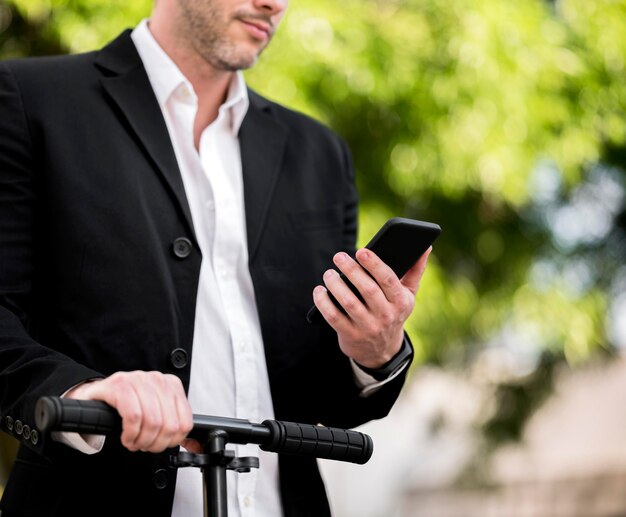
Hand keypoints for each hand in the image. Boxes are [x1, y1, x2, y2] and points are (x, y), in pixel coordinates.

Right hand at [65, 370, 193, 452]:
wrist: (97, 396)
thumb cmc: (128, 405)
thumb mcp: (156, 411)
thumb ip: (174, 424)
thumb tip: (192, 445)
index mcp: (172, 385)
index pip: (185, 422)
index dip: (172, 441)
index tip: (160, 444)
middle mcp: (158, 380)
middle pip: (169, 425)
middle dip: (156, 444)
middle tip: (144, 446)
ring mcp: (138, 380)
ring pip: (153, 422)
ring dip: (142, 441)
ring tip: (134, 442)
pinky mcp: (120, 386)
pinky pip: (134, 416)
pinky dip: (131, 433)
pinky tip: (126, 437)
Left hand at [312, 246, 431, 367]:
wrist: (381, 350)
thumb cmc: (393, 312)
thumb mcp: (408, 295)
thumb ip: (415, 270)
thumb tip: (426, 246)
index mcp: (401, 301)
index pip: (388, 280)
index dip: (374, 264)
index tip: (361, 251)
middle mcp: (386, 315)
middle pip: (367, 289)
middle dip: (351, 270)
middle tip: (339, 257)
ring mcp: (368, 327)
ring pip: (349, 302)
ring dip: (335, 285)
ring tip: (329, 273)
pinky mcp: (350, 336)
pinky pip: (333, 317)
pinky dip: (324, 302)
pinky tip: (320, 290)